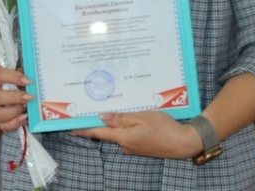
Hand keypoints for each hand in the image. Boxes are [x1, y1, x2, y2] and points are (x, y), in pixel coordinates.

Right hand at [0, 66, 32, 131]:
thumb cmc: (18, 83)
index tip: (29, 81)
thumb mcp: (20, 77)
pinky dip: (15, 123)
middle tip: (30, 97)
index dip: (13, 77)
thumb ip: (24, 76)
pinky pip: (3, 126)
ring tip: (26, 107)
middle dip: (14, 97)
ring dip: (14, 111)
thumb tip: (33, 80)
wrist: (16, 96)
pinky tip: (24, 117)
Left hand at [72, 110, 201, 159]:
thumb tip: (101, 117)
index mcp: (123, 137)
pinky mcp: (141, 146)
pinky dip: (126, 126)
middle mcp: (125, 145)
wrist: (184, 143)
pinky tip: (131, 117)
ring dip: (115, 122)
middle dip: (99, 122)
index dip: (83, 129)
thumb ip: (121, 118)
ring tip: (111, 107)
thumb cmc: (164, 127)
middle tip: (89, 108)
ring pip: (119, 132)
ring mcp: (134, 147)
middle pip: (107, 132)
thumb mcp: (142, 117)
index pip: (98, 133)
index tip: (70, 125)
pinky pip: (129, 134)